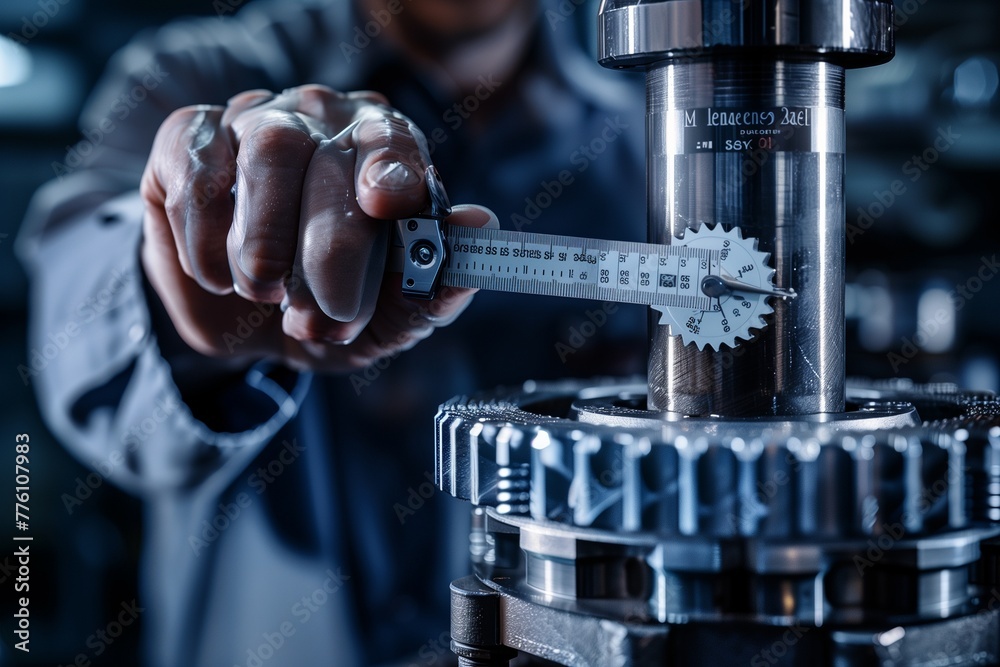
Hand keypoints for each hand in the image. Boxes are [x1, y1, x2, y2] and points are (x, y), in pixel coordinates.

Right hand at [140, 85, 490, 371]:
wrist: (247, 326)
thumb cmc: (332, 309)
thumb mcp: (387, 317)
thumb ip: (434, 282)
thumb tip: (482, 224)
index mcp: (383, 149)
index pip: (392, 141)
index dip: (391, 168)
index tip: (385, 203)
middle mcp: (322, 119)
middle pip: (323, 155)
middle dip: (324, 247)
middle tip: (320, 316)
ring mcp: (253, 120)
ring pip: (264, 151)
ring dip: (264, 238)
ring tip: (264, 292)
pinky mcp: (190, 139)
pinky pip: (196, 169)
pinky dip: (205, 235)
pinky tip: (216, 275)